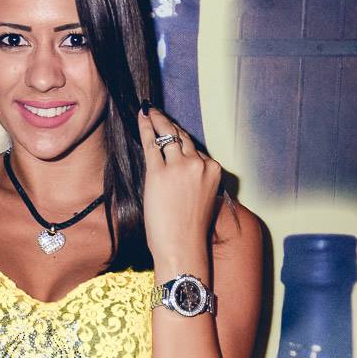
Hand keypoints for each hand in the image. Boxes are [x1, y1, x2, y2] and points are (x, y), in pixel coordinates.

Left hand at [137, 104, 222, 262]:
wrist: (181, 246)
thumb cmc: (189, 230)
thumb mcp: (201, 199)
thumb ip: (195, 180)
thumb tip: (178, 168)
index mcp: (214, 171)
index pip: (196, 149)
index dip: (182, 139)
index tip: (174, 129)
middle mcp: (200, 164)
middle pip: (183, 138)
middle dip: (169, 124)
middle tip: (157, 112)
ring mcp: (181, 167)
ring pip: (168, 136)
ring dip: (157, 121)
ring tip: (149, 111)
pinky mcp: (160, 172)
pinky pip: (152, 144)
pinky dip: (146, 129)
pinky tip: (142, 118)